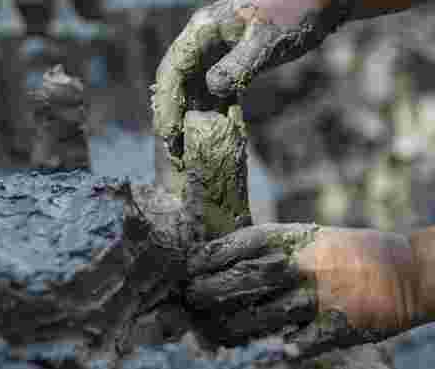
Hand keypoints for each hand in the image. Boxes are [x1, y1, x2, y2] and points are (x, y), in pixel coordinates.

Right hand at [152, 0, 351, 160]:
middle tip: (173, 149)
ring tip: (187, 149)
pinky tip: (216, 135)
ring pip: (196, 90)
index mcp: (202, 29)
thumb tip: (211, 89)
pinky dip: (215, 112)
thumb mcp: (265, 40)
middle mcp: (204, 42)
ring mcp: (218, 53)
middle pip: (179, 82)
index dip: (167, 101)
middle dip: (174, 115)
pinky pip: (218, 92)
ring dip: (191, 118)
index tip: (167, 131)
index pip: (173, 68)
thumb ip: (238, 64)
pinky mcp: (234, 63)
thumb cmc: (294, 11)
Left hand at [186, 223, 421, 357]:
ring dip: (231, 326)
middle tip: (190, 300)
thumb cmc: (346, 252)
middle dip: (209, 292)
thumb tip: (222, 257)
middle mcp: (301, 265)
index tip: (187, 267)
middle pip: (242, 281)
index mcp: (293, 240)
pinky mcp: (336, 326)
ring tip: (211, 331)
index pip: (239, 245)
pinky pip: (297, 344)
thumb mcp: (307, 238)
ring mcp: (319, 297)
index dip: (208, 257)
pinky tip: (256, 354)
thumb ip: (271, 248)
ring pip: (261, 316)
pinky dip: (275, 351)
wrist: (405, 270)